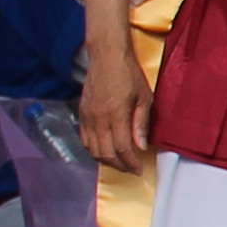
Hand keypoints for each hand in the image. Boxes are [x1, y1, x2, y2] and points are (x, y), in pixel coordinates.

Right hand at [78, 34, 153, 173]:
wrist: (106, 57)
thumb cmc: (129, 74)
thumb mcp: (144, 97)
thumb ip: (141, 123)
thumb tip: (141, 147)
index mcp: (116, 114)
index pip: (122, 148)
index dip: (130, 163)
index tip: (139, 170)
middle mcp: (98, 118)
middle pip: (105, 153)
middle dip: (119, 165)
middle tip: (131, 169)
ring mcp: (87, 116)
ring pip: (92, 149)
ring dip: (106, 160)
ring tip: (120, 163)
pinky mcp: (82, 112)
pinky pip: (84, 138)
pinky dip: (93, 149)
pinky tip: (104, 150)